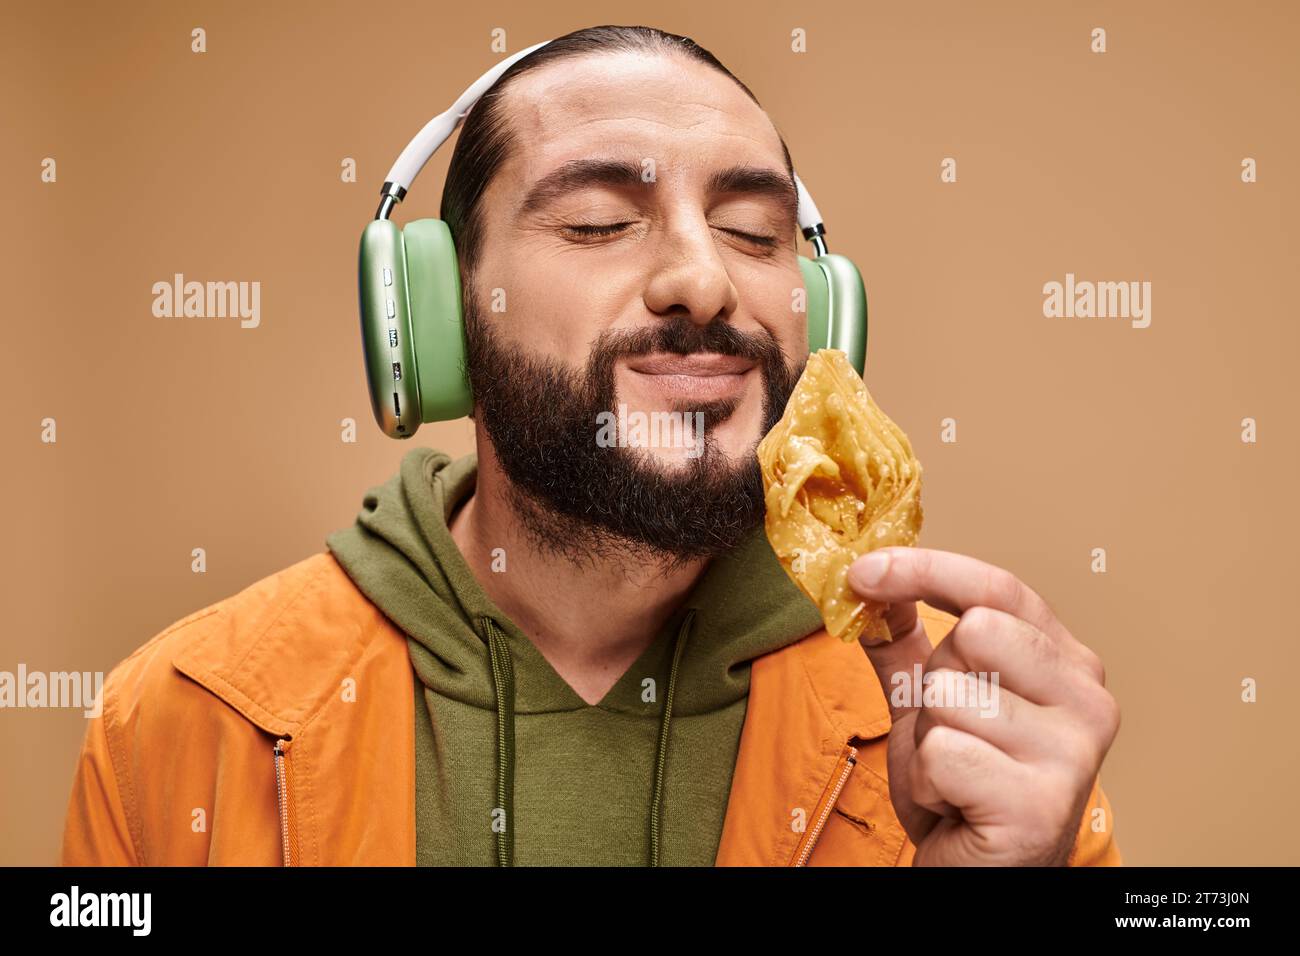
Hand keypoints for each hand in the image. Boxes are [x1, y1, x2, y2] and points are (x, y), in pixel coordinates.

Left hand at [846, 547, 1119, 865]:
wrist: (976, 871)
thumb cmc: (961, 785)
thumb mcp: (928, 700)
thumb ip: (905, 640)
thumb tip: (872, 578)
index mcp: (1066, 663)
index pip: (998, 590)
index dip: (926, 569)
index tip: (864, 570)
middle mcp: (1086, 701)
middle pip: (973, 633)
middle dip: (934, 681)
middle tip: (948, 730)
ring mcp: (1072, 754)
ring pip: (949, 696)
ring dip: (927, 738)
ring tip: (953, 771)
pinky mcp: (1040, 805)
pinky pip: (941, 754)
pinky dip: (927, 779)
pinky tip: (954, 802)